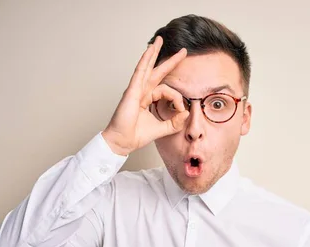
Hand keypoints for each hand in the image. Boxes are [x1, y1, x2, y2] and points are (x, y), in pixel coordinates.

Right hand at [102, 36, 188, 155]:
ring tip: (160, 41)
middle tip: (182, 51)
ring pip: (146, 67)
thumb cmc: (135, 135)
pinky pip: (139, 72)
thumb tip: (187, 113)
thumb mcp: (162, 129)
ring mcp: (135, 90)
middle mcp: (141, 91)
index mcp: (147, 98)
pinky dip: (145, 61)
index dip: (177, 98)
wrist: (122, 142)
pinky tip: (149, 50)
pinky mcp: (131, 91)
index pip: (167, 90)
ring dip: (153, 53)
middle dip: (169, 61)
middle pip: (156, 71)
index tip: (182, 110)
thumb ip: (174, 122)